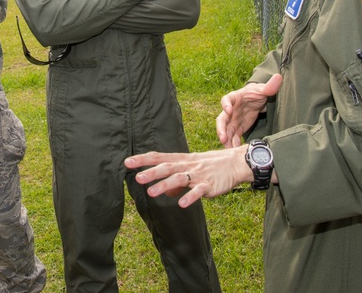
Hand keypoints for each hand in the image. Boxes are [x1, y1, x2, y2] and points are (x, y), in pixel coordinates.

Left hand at [125, 148, 249, 207]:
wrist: (234, 163)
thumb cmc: (210, 166)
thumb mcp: (191, 170)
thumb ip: (176, 181)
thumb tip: (164, 192)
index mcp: (181, 160)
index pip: (159, 157)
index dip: (143, 160)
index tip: (127, 162)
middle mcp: (187, 165)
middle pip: (167, 168)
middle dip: (152, 173)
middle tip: (137, 178)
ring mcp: (198, 175)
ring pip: (180, 178)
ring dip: (165, 185)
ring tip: (152, 193)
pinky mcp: (209, 185)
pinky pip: (199, 191)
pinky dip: (190, 197)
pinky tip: (182, 204)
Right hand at [216, 74, 281, 147]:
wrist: (258, 100)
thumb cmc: (258, 92)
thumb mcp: (263, 89)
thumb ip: (270, 86)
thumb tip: (278, 77)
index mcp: (235, 97)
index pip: (226, 100)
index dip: (225, 105)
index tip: (227, 110)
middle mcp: (230, 109)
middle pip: (222, 119)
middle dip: (221, 128)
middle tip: (223, 138)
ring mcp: (233, 120)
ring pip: (226, 130)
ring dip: (226, 139)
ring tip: (228, 148)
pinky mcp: (238, 128)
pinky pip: (233, 136)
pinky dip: (233, 143)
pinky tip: (236, 150)